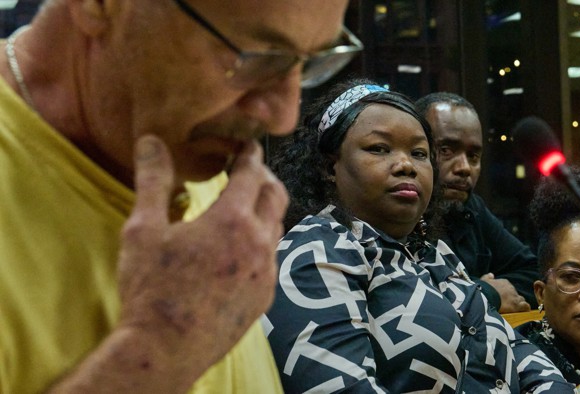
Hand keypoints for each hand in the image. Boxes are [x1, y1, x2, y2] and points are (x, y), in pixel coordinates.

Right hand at [117, 136, 287, 378]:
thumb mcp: (144, 229)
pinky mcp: (266, 296)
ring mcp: (267, 272)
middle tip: (252, 171)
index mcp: (233, 220)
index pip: (253, 174)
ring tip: (247, 207)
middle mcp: (260, 242)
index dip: (251, 156)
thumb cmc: (151, 288)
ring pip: (277, 228)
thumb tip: (151, 141)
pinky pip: (272, 260)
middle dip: (266, 179)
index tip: (248, 147)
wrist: (165, 348)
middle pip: (276, 197)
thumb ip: (153, 181)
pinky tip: (243, 249)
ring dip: (266, 211)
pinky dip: (262, 244)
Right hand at [480, 273, 529, 312]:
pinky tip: (524, 311)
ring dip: (519, 304)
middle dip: (512, 299)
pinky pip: (525, 306)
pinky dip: (525, 308)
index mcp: (504, 283)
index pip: (509, 288)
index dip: (506, 294)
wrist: (486, 296)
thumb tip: (491, 275)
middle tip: (507, 305)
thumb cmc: (483, 289)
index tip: (503, 298)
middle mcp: (511, 288)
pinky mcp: (517, 305)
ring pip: (521, 300)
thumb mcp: (483, 281)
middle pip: (515, 294)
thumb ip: (487, 277)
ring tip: (515, 309)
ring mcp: (515, 297)